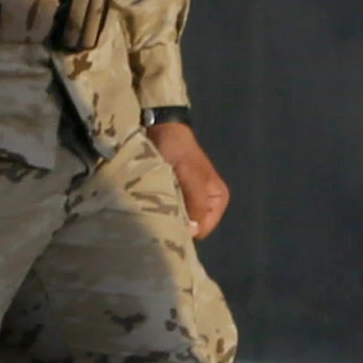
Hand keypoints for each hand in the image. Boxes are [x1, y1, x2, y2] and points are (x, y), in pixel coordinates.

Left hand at [150, 119, 230, 238]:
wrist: (163, 131)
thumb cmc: (180, 153)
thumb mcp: (192, 178)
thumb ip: (196, 204)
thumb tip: (193, 231)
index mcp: (217, 200)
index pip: (203, 229)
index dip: (187, 232)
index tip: (166, 231)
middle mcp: (204, 204)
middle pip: (189, 227)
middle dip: (174, 226)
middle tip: (154, 224)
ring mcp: (186, 200)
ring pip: (175, 220)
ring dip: (163, 218)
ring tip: (148, 216)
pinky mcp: (170, 195)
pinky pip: (165, 210)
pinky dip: (157, 210)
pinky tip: (145, 210)